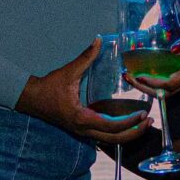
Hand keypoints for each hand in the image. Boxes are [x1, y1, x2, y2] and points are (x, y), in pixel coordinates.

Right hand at [16, 38, 152, 143]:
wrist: (30, 99)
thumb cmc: (48, 87)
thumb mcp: (68, 71)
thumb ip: (85, 57)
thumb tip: (98, 39)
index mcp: (81, 118)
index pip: (111, 127)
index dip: (129, 122)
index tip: (142, 114)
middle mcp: (83, 129)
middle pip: (114, 140)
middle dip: (134, 133)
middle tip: (149, 122)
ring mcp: (82, 131)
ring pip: (109, 140)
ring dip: (127, 134)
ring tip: (141, 124)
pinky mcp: (81, 129)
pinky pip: (103, 135)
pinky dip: (117, 133)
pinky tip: (126, 124)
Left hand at [128, 24, 179, 96]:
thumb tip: (173, 49)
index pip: (171, 84)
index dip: (154, 83)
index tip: (139, 77)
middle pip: (165, 92)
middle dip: (145, 88)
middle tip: (127, 77)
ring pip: (167, 92)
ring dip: (148, 87)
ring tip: (131, 76)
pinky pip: (170, 86)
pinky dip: (155, 83)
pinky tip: (144, 74)